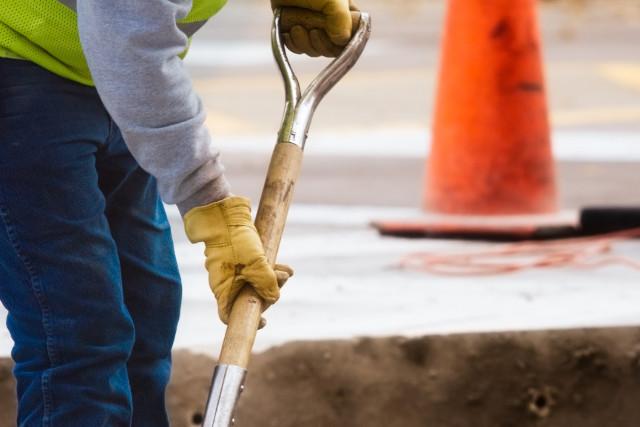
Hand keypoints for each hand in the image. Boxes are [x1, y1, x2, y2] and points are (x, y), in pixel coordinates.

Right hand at [183, 196, 292, 323]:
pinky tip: (285, 266)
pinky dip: (269, 269)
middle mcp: (226, 283)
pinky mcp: (239, 259)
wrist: (224, 213)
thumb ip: (267, 283)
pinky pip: (256, 270)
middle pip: (250, 298)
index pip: (231, 316)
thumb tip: (275, 298)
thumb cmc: (235, 240)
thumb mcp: (256, 264)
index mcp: (224, 290)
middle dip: (270, 292)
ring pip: (255, 283)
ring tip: (288, 270)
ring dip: (273, 278)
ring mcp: (232, 271)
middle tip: (284, 279)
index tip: (265, 321)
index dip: (248, 321)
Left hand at [272, 0, 359, 56]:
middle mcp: (330, 23)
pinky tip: (291, 32)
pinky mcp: (296, 30)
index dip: (340, 44)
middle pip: (330, 50)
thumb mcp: (333, 0)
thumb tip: (342, 41)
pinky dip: (294, 43)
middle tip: (314, 32)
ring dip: (305, 43)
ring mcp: (312, 27)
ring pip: (313, 50)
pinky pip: (298, 48)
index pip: (349, 40)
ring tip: (297, 28)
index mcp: (346, 15)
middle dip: (320, 44)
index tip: (333, 37)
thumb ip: (341, 20)